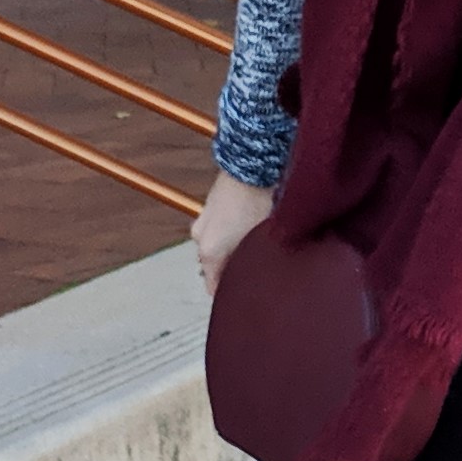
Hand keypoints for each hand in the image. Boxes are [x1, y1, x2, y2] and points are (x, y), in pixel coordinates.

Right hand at [192, 170, 273, 297]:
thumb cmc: (259, 202)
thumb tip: (258, 281)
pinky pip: (219, 228)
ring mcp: (203, 219)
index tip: (245, 295)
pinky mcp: (210, 205)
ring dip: (233, 247)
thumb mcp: (261, 242)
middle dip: (233, 268)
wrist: (253, 165)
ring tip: (256, 242)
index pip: (214, 287)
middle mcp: (200, 237)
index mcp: (209, 252)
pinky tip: (250, 225)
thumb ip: (253, 265)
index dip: (230, 293)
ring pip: (218, 245)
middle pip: (216, 265)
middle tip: (258, 267)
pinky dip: (231, 230)